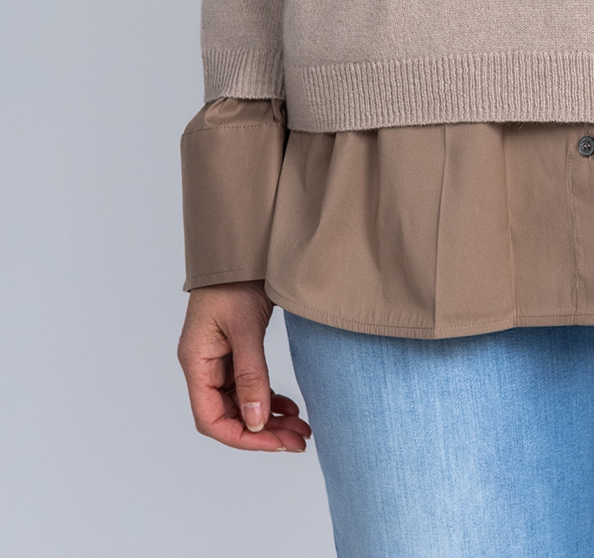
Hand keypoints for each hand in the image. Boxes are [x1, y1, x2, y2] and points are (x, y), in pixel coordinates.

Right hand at [178, 282, 310, 451]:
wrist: (245, 245)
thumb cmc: (236, 279)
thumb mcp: (245, 327)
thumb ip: (251, 374)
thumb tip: (256, 423)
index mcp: (196, 362)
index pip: (212, 419)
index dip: (244, 438)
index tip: (277, 444)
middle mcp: (204, 365)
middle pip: (229, 415)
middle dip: (263, 432)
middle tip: (298, 440)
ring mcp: (219, 358)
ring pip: (241, 403)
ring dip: (269, 418)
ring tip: (300, 427)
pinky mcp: (235, 349)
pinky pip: (248, 386)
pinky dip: (268, 399)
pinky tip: (289, 405)